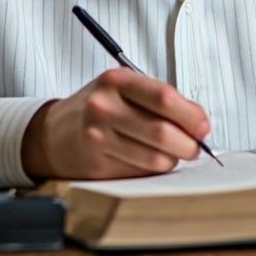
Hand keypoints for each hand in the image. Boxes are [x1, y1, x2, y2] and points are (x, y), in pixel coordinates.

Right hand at [21, 68, 211, 178]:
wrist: (51, 134)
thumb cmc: (98, 108)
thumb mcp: (123, 90)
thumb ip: (160, 100)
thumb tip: (200, 123)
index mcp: (116, 81)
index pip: (164, 98)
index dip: (191, 115)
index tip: (204, 127)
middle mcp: (104, 107)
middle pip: (163, 132)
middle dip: (189, 144)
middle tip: (194, 147)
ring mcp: (98, 138)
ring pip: (156, 159)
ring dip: (173, 160)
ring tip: (171, 154)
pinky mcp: (97, 166)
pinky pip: (141, 174)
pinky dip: (153, 171)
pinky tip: (147, 161)